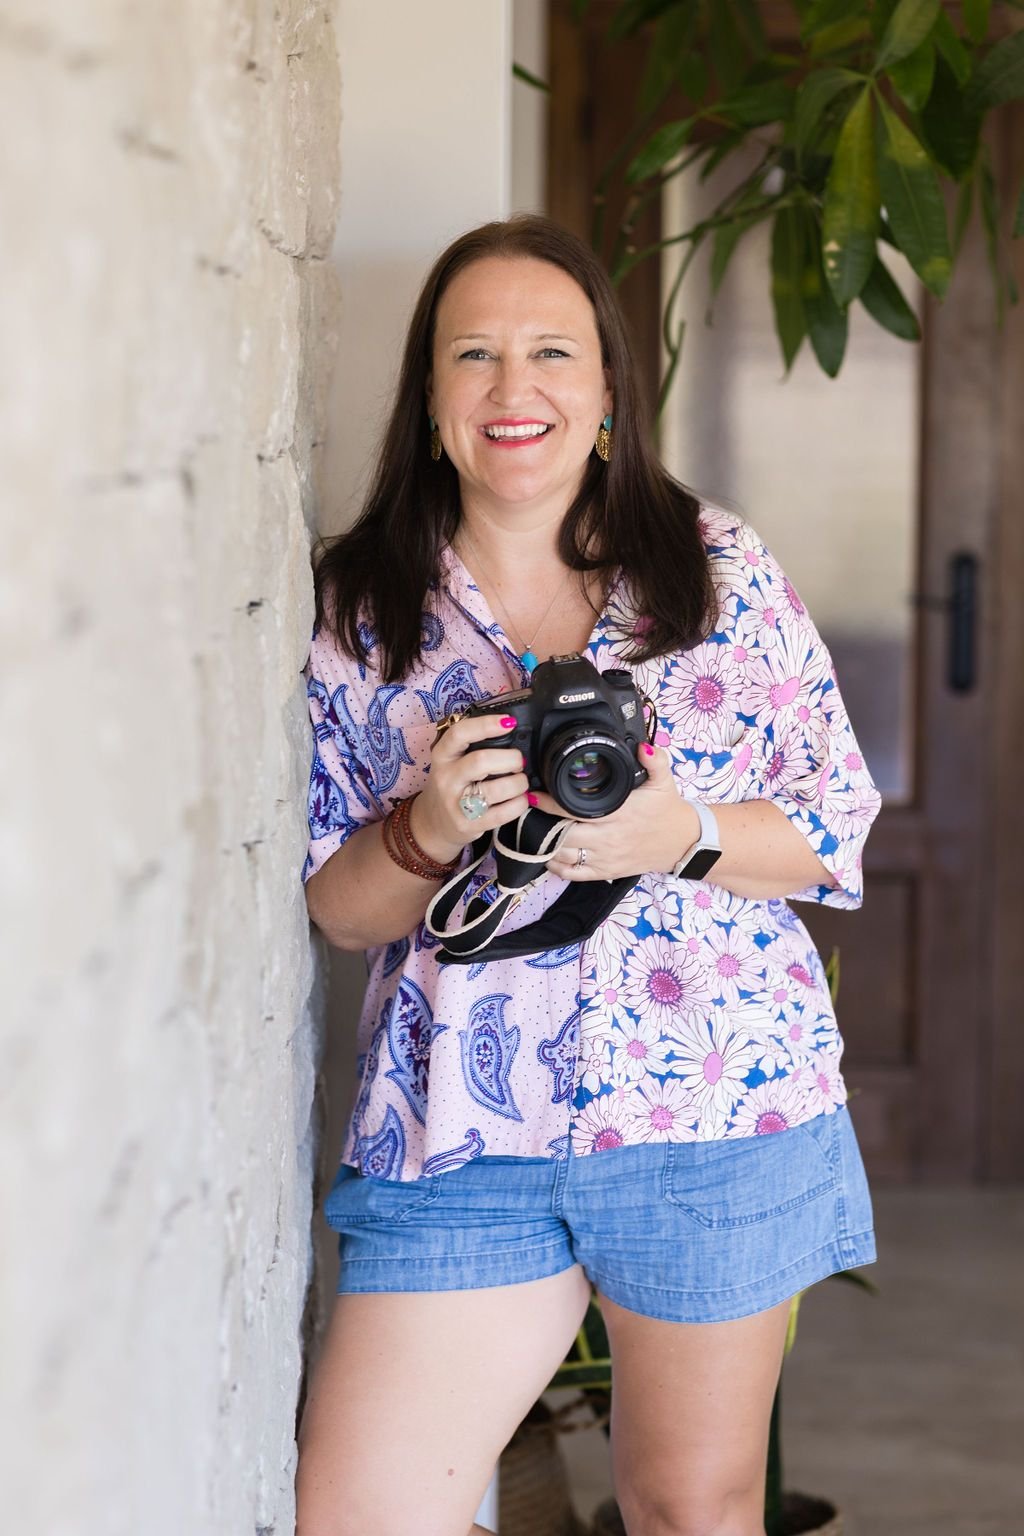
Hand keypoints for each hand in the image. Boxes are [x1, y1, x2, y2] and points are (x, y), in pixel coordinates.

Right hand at [410, 711, 532, 864]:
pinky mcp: (469, 825)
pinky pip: (504, 813)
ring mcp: (457, 804)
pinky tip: (520, 799)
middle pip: (482, 761)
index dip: (486, 725)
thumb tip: (512, 730)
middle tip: (519, 762)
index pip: (460, 733)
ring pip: (497, 788)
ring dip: (519, 783)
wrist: (434, 823)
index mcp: (442, 756)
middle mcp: (446, 778)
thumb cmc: (452, 785)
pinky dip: (520, 803)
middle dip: (511, 759)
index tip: (509, 722)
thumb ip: (473, 746)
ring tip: (520, 782)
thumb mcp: (451, 761)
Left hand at [536, 743, 699, 881]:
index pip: (575, 810)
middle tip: (526, 811)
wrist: (683, 843)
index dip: (549, 804)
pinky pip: (574, 874)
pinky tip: (548, 854)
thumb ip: (654, 761)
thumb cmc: (668, 810)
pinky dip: (556, 866)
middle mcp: (609, 837)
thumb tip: (642, 746)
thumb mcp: (665, 781)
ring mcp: (606, 858)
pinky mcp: (606, 872)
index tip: (533, 795)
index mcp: (619, 813)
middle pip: (563, 835)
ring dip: (545, 843)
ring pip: (564, 855)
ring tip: (532, 830)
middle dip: (541, 823)